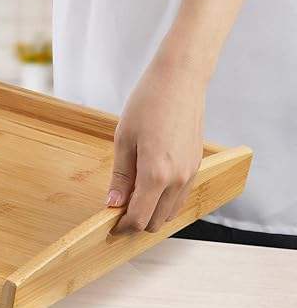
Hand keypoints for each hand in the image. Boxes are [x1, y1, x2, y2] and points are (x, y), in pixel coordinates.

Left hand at [107, 54, 206, 234]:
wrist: (180, 81)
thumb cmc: (148, 104)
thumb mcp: (124, 139)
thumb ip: (120, 176)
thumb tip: (113, 204)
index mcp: (156, 174)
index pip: (140, 218)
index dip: (123, 226)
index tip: (110, 224)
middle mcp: (178, 179)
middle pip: (157, 221)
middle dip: (137, 222)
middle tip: (118, 210)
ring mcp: (191, 173)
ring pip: (171, 212)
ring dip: (152, 212)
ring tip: (132, 197)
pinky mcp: (197, 165)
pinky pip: (181, 196)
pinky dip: (165, 200)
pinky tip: (149, 186)